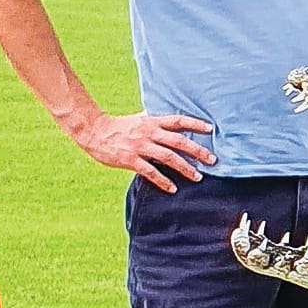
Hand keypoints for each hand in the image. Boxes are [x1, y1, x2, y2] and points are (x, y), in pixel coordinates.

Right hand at [76, 110, 215, 191]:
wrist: (94, 131)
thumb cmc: (120, 126)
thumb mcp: (140, 119)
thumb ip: (156, 120)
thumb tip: (173, 119)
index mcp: (152, 122)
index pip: (178, 120)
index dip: (195, 124)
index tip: (211, 129)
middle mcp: (149, 133)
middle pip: (178, 141)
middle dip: (197, 151)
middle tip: (212, 159)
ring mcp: (140, 147)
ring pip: (168, 157)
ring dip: (185, 168)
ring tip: (198, 176)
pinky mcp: (130, 160)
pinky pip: (150, 172)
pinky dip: (163, 180)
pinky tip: (173, 188)